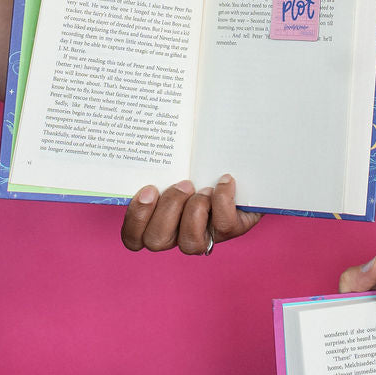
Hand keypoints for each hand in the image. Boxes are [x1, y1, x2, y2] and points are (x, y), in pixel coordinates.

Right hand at [120, 174, 261, 253]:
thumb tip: (157, 131)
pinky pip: (223, 226)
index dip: (136, 217)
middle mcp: (178, 235)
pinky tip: (225, 181)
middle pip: (157, 240)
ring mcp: (205, 236)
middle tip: (184, 184)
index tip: (148, 189)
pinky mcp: (231, 230)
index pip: (134, 238)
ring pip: (189, 243)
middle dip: (168, 209)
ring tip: (204, 188)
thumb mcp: (180, 162)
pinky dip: (222, 201)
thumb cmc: (200, 164)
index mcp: (158, 220)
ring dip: (195, 211)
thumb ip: (163, 160)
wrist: (242, 168)